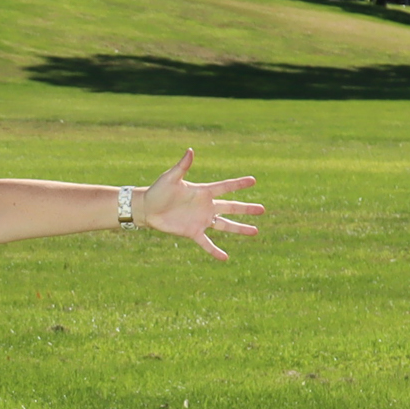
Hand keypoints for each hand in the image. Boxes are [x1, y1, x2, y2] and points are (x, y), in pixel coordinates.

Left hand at [135, 148, 262, 261]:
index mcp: (203, 191)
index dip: (238, 184)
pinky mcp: (192, 232)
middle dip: (246, 209)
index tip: (253, 181)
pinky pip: (206, 243)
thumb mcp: (170, 178)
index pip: (225, 187)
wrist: (147, 208)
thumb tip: (190, 150)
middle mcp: (206, 206)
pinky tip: (225, 258)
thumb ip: (182, 166)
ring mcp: (201, 220)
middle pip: (231, 207)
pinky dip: (215, 251)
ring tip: (255, 231)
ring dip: (240, 228)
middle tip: (262, 210)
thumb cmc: (158, 190)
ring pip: (225, 225)